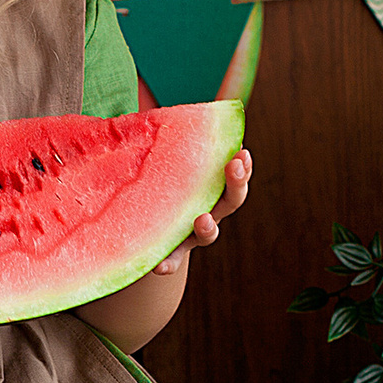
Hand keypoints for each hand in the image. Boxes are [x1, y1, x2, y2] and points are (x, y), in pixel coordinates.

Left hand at [149, 149, 250, 275]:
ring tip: (202, 220)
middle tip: (235, 165)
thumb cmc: (153, 185)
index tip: (242, 151)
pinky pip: (172, 261)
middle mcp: (207, 210)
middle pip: (231, 200)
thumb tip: (144, 116)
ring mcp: (191, 235)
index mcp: (207, 187)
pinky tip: (158, 266)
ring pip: (209, 233)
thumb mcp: (155, 162)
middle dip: (236, 183)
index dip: (241, 166)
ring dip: (209, 226)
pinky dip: (168, 264)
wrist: (139, 228)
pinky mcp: (171, 254)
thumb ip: (156, 143)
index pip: (231, 175)